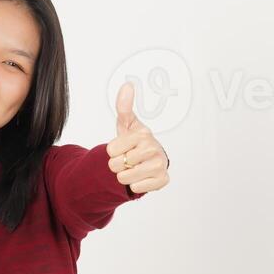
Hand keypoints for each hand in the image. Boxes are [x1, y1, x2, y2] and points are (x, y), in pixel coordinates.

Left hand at [107, 79, 169, 194]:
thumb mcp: (126, 124)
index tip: (122, 148)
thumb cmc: (135, 141)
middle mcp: (153, 148)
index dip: (112, 152)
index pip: (111, 150)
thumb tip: (127, 85)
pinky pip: (137, 188)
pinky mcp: (163, 179)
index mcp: (143, 134)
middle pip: (116, 165)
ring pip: (125, 178)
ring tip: (133, 168)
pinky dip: (135, 185)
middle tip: (127, 159)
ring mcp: (159, 164)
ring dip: (125, 176)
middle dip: (117, 164)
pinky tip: (141, 176)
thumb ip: (123, 106)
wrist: (150, 159)